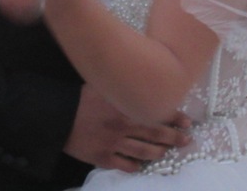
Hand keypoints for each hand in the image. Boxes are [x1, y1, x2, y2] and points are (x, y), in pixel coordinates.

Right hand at [66, 85, 191, 171]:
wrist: (59, 117)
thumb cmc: (82, 98)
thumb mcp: (105, 86)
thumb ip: (124, 87)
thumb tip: (142, 80)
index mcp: (126, 106)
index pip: (157, 112)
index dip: (175, 118)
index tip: (187, 121)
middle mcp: (124, 126)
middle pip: (156, 134)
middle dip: (174, 137)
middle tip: (187, 140)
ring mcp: (115, 144)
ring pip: (144, 152)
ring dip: (159, 153)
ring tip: (166, 152)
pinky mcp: (104, 158)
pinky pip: (125, 165)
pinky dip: (136, 167)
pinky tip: (142, 166)